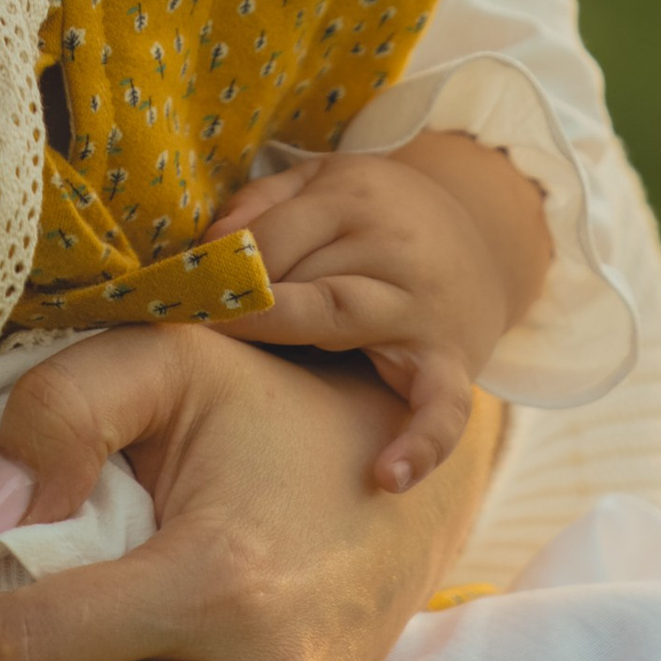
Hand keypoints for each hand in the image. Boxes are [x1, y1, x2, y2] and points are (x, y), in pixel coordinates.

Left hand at [204, 135, 552, 492]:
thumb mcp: (321, 183)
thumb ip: (262, 203)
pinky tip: (386, 477)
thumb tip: (211, 245)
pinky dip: (420, 443)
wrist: (482, 236)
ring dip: (291, 340)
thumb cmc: (377, 215)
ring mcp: (422, 310)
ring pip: (343, 320)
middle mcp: (392, 249)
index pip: (272, 239)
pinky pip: (443, 409)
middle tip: (201, 330)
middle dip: (251, 307)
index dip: (222, 270)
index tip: (178, 295)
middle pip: (302, 280)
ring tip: (247, 372)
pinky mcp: (452, 363)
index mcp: (354, 198)